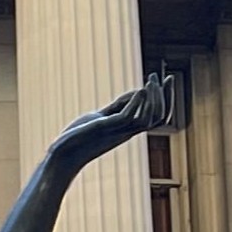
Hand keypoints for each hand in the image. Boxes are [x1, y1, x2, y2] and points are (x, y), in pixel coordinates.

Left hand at [46, 73, 172, 179]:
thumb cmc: (80, 137)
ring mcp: (117, 131)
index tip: (169, 78)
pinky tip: (140, 90)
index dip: (167, 99)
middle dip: (165, 96)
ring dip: (153, 99)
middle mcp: (126, 132)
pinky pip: (128, 117)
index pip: (156, 117)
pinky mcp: (106, 128)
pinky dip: (137, 103)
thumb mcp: (102, 118)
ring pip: (147, 118)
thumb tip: (134, 94)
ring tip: (150, 82)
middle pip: (157, 118)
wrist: (62, 154)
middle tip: (163, 77)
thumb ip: (117, 107)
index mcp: (127, 130)